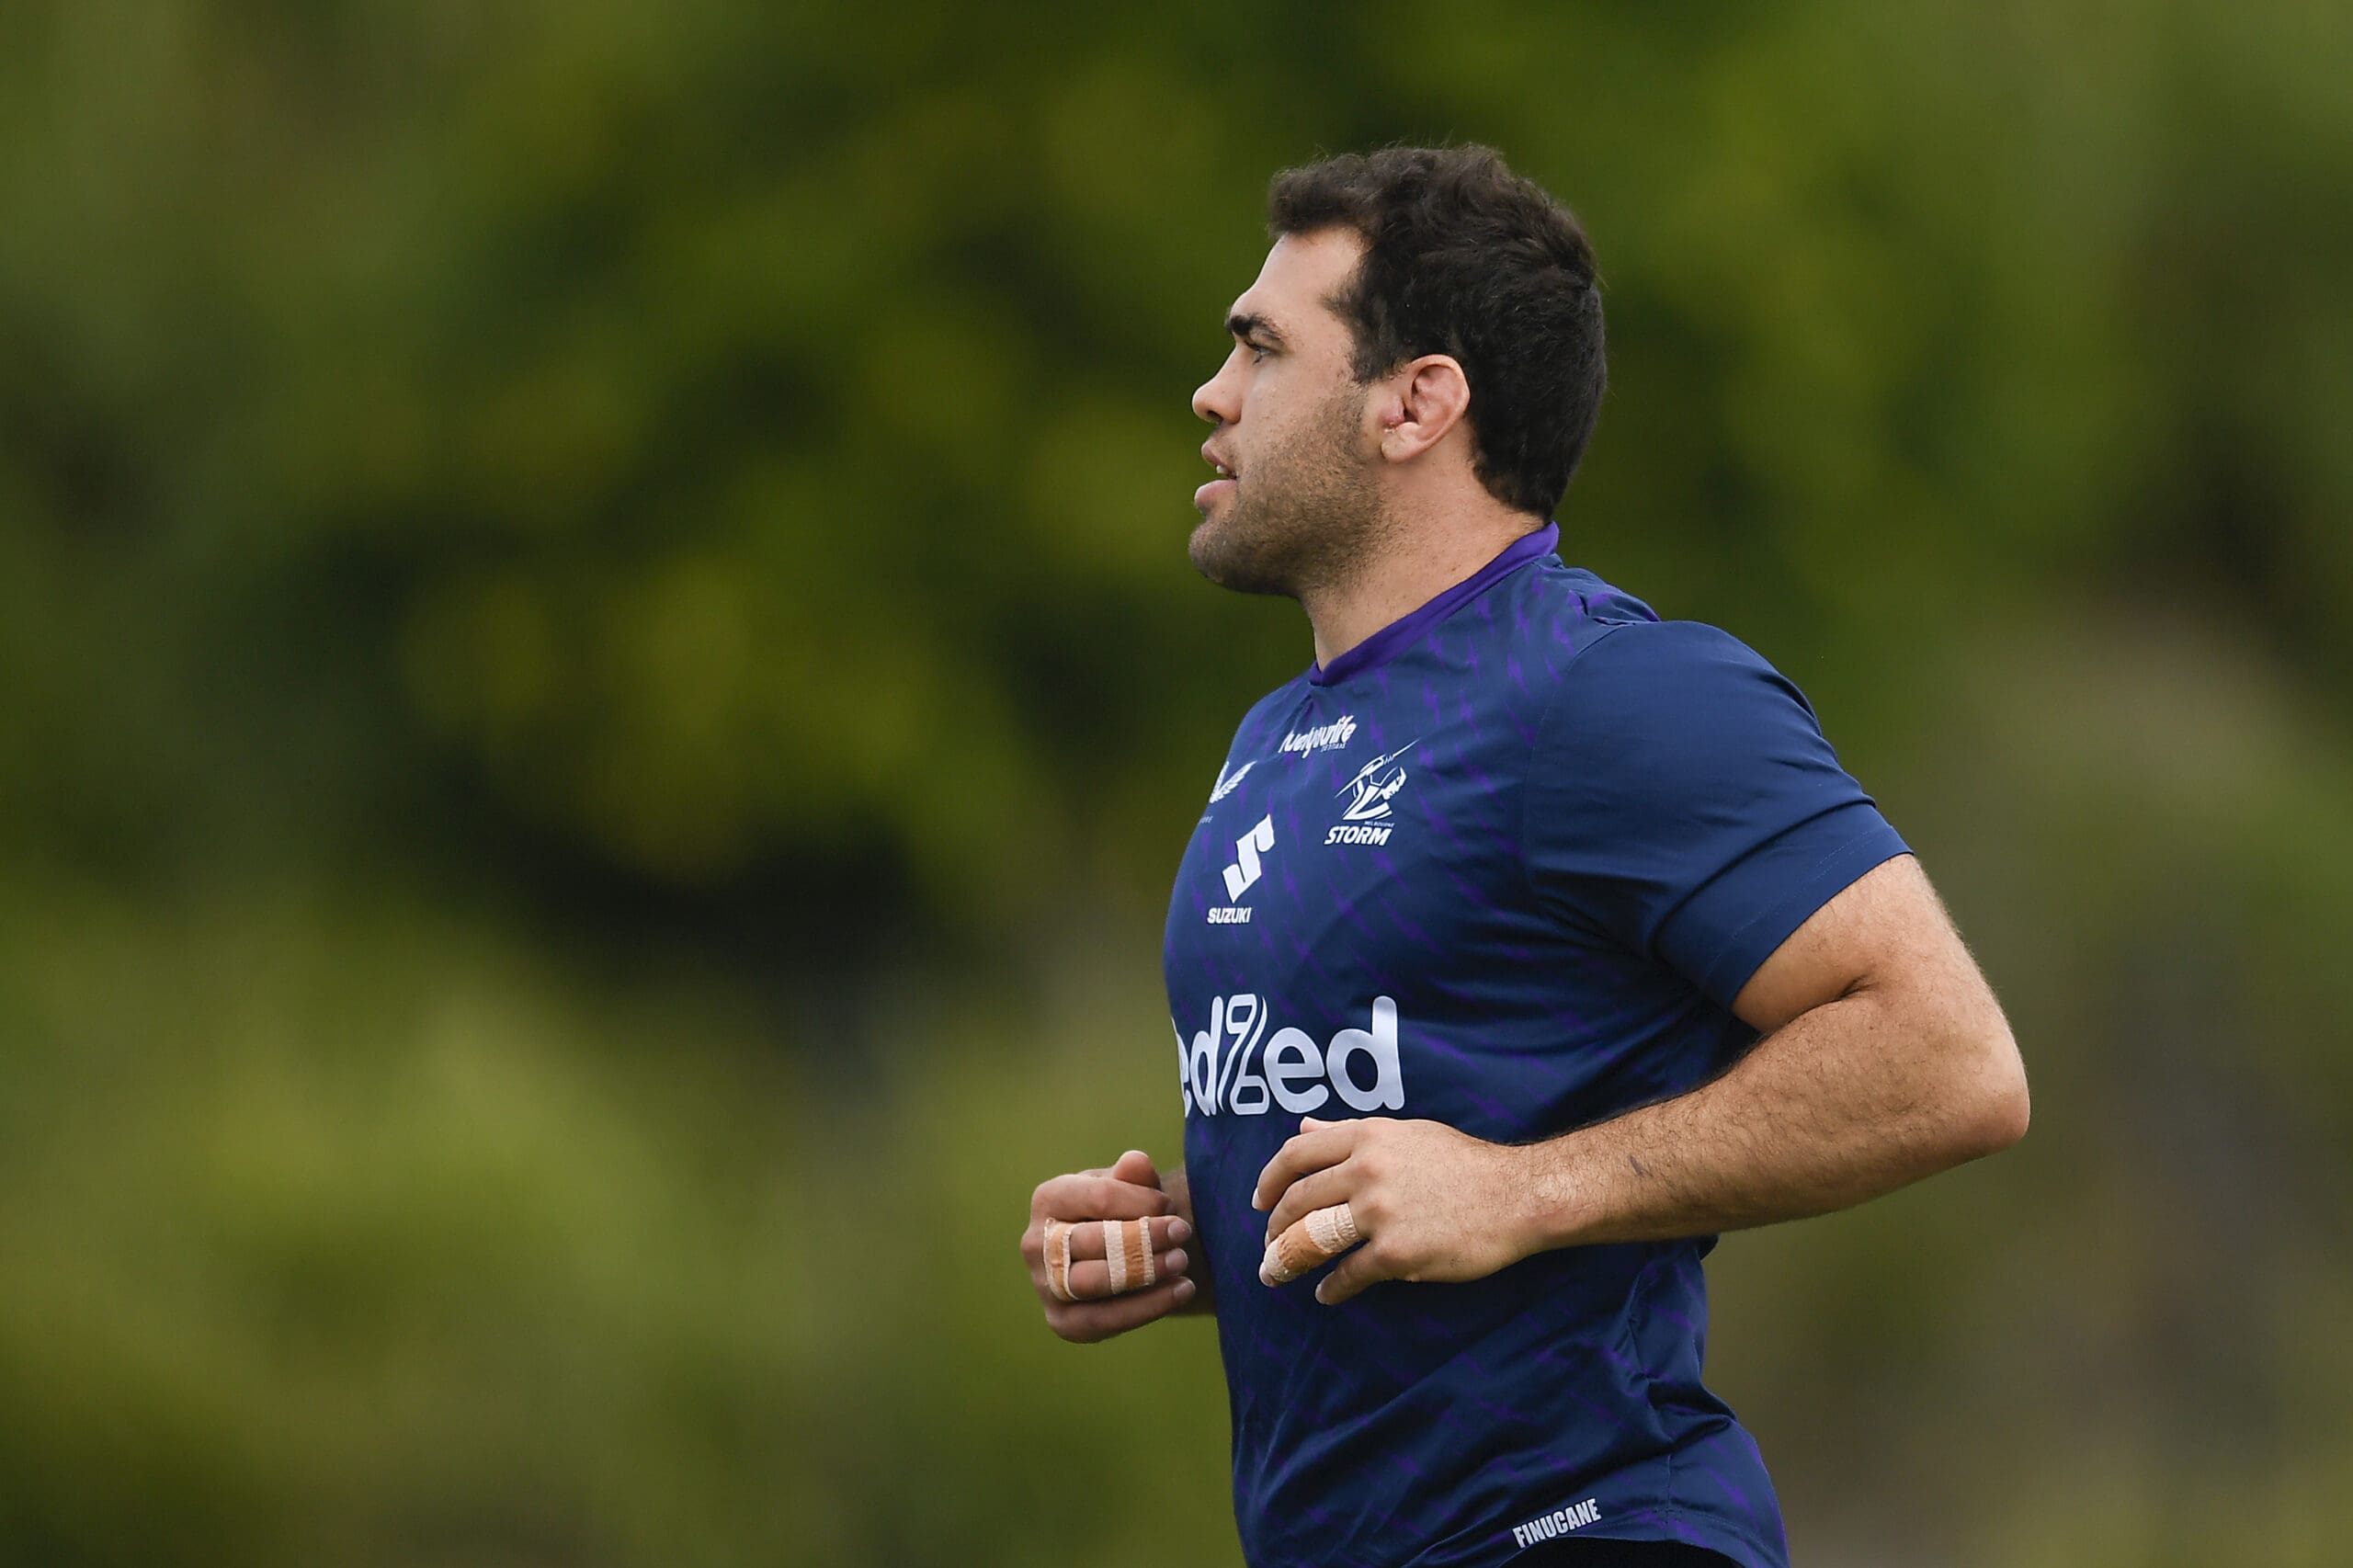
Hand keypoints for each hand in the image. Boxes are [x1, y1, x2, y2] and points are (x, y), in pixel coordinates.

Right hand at [1023, 1149, 1197, 1342]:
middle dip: (1145, 1238)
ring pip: (1094, 1283)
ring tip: (1181, 1263)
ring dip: (1145, 1273)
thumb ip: (1134, 1174)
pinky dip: (1146, 1308)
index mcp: (1049, 1199)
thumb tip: (1136, 1162)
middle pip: (1093, 1241)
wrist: (1117, 1255)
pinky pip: (1103, 1320)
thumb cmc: (1123, 1212)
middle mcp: (1036, 1243)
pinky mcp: (1062, 1321)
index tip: (1171, 1207)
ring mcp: (1045, 1285)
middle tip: (1183, 1233)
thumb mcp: (1129, 1188)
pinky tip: (1181, 1291)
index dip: (1141, 1202)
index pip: (1098, 1197)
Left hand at [1253, 1116, 1531, 1305]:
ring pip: (1313, 1238)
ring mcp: (1379, 1212)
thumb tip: (1304, 1127)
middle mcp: (1366, 1170)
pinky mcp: (1396, 1252)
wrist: (1517, 1196)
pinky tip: (1326, 1293)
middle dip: (1275, 1228)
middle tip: (1268, 1247)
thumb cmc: (1464, 1163)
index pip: (1296, 1155)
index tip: (1260, 1202)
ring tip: (1278, 1274)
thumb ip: (1350, 1133)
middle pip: (1298, 1201)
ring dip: (1288, 1260)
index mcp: (1367, 1137)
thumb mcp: (1406, 1134)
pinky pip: (1348, 1274)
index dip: (1269, 1180)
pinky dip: (1332, 1288)